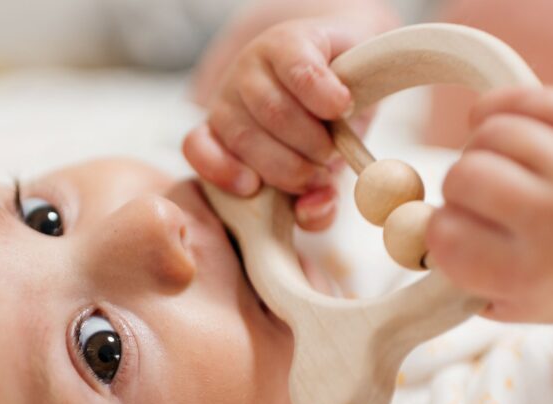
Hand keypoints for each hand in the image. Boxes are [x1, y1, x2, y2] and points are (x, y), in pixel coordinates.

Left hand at [183, 13, 390, 230]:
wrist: (354, 69)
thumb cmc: (328, 132)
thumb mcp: (319, 174)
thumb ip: (314, 204)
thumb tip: (311, 214)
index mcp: (222, 133)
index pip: (199, 149)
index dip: (222, 171)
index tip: (252, 188)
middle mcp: (230, 98)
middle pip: (244, 138)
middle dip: (289, 167)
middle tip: (321, 172)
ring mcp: (254, 66)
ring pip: (271, 110)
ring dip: (310, 139)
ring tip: (332, 148)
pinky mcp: (287, 41)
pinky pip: (299, 73)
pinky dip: (323, 97)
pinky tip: (341, 107)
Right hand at [427, 86, 552, 326]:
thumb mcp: (506, 301)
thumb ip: (449, 275)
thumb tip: (399, 226)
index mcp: (532, 272)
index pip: (444, 236)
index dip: (439, 233)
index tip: (456, 236)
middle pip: (463, 176)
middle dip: (456, 189)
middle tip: (474, 201)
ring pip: (488, 134)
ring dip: (477, 152)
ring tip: (494, 170)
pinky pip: (519, 100)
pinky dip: (493, 112)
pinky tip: (495, 132)